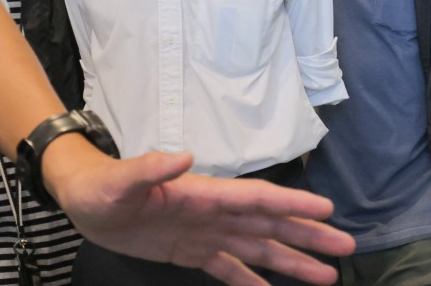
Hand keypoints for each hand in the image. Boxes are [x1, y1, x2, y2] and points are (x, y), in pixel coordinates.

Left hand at [53, 148, 353, 285]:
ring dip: (292, 260)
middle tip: (346, 248)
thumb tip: (183, 156)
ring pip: (258, 248)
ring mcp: (206, 232)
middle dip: (307, 235)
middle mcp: (214, 212)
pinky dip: (251, 280)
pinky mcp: (191, 251)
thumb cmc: (102, 187)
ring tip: (326, 275)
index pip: (256, 199)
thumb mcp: (121, 180)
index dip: (291, 204)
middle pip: (270, 225)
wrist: (85, 200)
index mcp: (204, 193)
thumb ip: (151, 168)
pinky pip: (228, 268)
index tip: (326, 210)